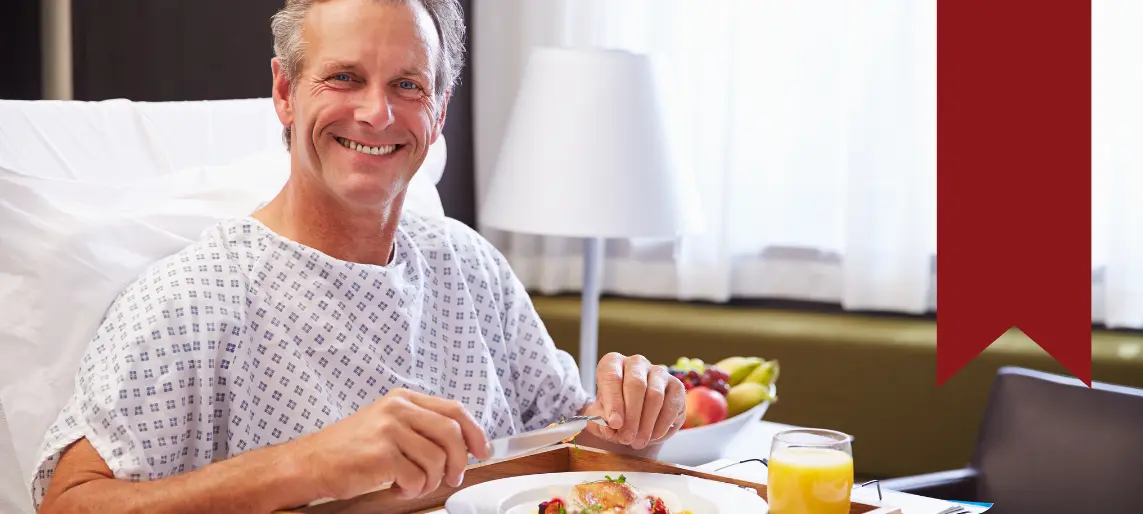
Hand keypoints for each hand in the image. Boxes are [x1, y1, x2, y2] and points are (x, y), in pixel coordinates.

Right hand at [293, 388, 491, 500]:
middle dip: (459, 462)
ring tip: (411, 483)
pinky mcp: (381, 454)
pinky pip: (416, 477)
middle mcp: (398, 409)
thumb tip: (461, 445)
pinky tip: (396, 486)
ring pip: (436, 460)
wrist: (309, 463)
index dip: (475, 432)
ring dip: (429, 481)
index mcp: (402, 399)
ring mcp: (389, 430)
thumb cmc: (348, 449)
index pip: (454, 410)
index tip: (482, 450)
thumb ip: (420, 427)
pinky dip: (411, 489)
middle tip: (452, 477)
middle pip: (452, 434)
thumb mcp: (387, 424)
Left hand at [581, 353, 685, 449]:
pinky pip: (671, 405)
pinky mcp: (677, 386)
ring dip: (646, 423)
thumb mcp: (599, 417)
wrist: (635, 417)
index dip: (613, 402)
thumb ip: (599, 422)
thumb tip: (608, 428)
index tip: (614, 424)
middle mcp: (636, 363)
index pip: (611, 376)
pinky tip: (653, 436)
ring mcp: (659, 372)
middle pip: (636, 384)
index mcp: (613, 363)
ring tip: (638, 442)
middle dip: (631, 416)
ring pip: (655, 395)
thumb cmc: (615, 412)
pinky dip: (662, 425)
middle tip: (626, 438)